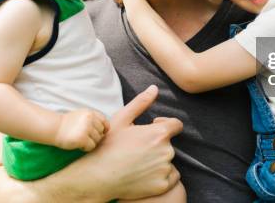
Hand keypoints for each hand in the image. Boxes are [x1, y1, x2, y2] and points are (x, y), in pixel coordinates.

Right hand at [55, 109, 108, 151]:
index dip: (104, 128)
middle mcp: (89, 119)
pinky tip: (79, 145)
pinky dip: (86, 148)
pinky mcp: (82, 138)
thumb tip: (106, 130)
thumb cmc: (68, 123)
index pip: (104, 121)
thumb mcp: (81, 115)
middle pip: (101, 132)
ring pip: (97, 140)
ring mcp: (86, 128)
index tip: (100, 133)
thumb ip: (93, 119)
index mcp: (90, 113)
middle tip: (85, 138)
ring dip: (91, 142)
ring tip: (81, 141)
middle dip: (95, 136)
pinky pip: (91, 146)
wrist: (54, 128)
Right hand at [84, 85, 183, 199]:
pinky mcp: (162, 185)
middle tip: (138, 148)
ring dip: (158, 160)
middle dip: (158, 144)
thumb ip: (141, 102)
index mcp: (159, 133)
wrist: (97, 176)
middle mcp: (166, 151)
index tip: (152, 128)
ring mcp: (164, 169)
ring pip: (168, 161)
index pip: (176, 125)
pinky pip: (170, 177)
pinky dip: (161, 175)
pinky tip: (144, 174)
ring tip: (138, 162)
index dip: (165, 125)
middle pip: (169, 144)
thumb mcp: (122, 119)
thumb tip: (155, 88)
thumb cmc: (108, 145)